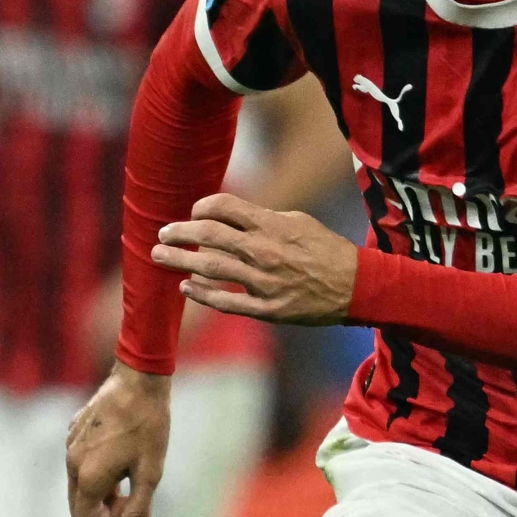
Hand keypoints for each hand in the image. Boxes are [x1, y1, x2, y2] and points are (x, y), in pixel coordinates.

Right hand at [66, 365, 171, 516]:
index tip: (133, 500)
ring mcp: (70, 443)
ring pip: (80, 480)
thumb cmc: (148, 427)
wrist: (139, 380)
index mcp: (88, 476)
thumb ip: (138, 511)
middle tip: (133, 486)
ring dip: (103, 484)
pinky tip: (121, 445)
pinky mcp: (74, 429)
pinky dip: (98, 464)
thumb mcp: (150, 474)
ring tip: (131, 465)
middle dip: (105, 504)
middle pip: (79, 503)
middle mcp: (72, 462)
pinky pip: (80, 458)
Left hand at [151, 195, 358, 324]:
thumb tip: (230, 217)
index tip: (194, 212)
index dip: (202, 207)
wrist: (357, 287)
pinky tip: (186, 288)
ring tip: (159, 256)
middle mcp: (263, 252)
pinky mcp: (267, 309)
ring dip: (179, 261)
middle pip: (209, 236)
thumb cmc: (327, 250)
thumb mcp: (298, 222)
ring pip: (210, 269)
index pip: (224, 207)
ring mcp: (263, 282)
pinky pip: (226, 302)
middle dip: (179, 233)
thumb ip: (263, 219)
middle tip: (162, 234)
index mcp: (271, 226)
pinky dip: (202, 295)